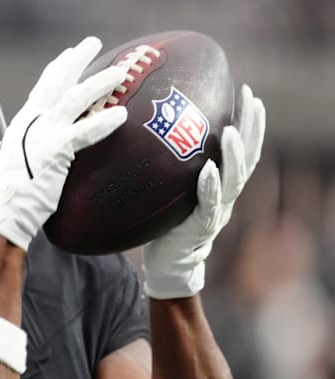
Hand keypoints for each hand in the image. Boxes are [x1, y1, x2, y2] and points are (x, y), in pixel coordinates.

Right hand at [0, 37, 126, 249]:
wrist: (2, 210)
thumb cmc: (10, 193)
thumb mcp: (19, 160)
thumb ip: (34, 147)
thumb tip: (48, 150)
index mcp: (23, 122)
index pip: (42, 87)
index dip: (57, 69)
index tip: (69, 55)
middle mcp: (31, 121)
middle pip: (57, 81)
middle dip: (76, 59)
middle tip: (93, 43)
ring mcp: (43, 133)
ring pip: (74, 98)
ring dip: (98, 82)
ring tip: (119, 73)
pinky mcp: (56, 150)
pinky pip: (85, 131)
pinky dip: (103, 122)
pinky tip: (121, 116)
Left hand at [142, 84, 265, 298]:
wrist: (168, 264)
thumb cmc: (166, 222)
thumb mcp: (171, 189)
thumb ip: (171, 165)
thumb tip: (147, 128)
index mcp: (220, 183)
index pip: (242, 147)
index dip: (249, 122)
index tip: (247, 92)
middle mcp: (225, 195)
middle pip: (247, 157)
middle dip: (252, 128)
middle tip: (250, 100)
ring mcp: (216, 212)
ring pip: (234, 180)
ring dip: (235, 154)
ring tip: (231, 131)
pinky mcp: (201, 228)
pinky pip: (210, 206)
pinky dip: (211, 187)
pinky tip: (208, 171)